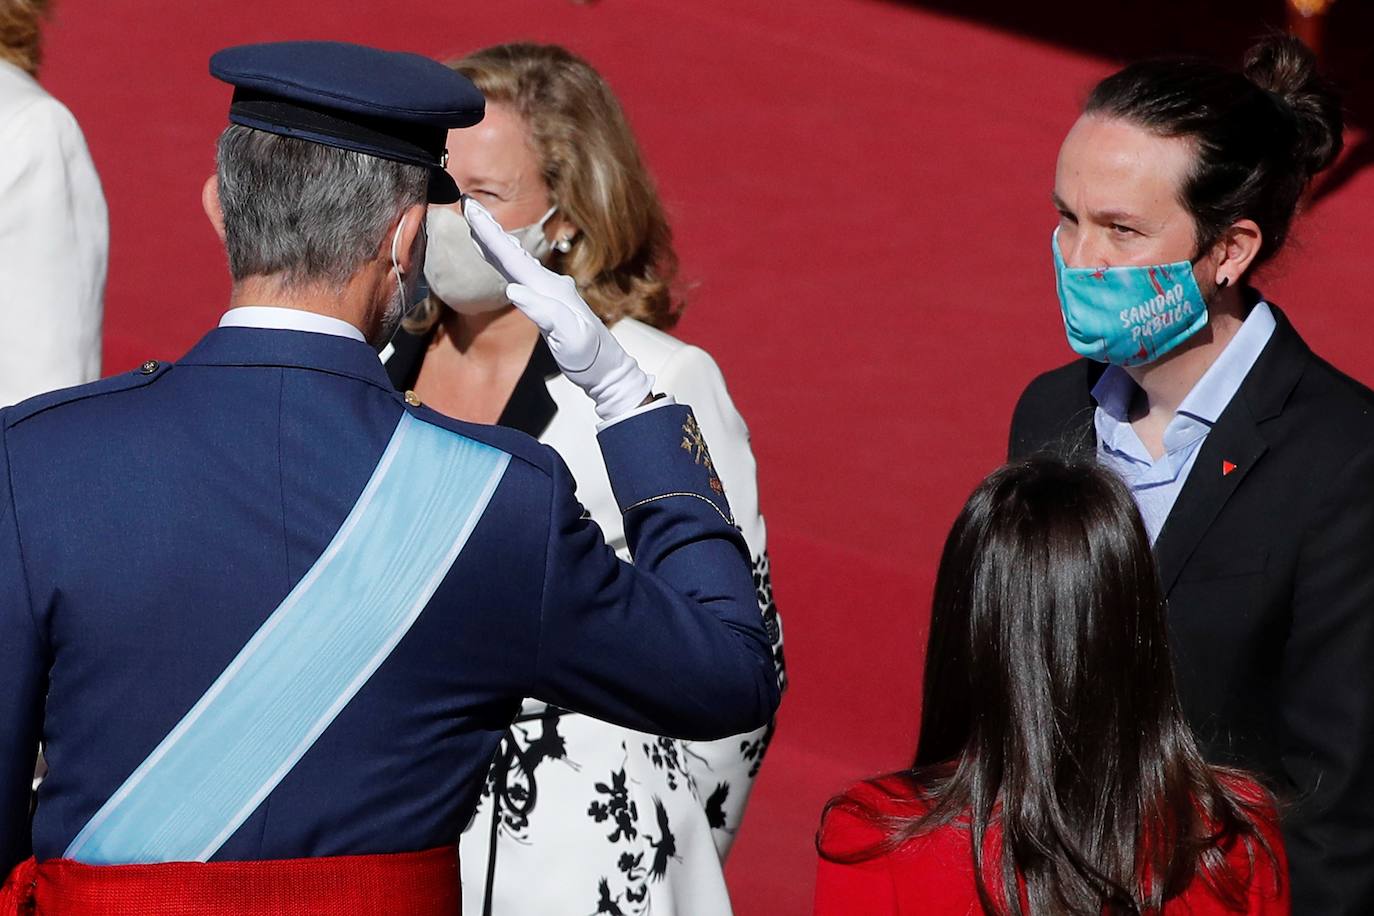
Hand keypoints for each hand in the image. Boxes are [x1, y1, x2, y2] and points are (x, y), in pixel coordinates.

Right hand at [463, 197, 654, 420]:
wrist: (607, 370)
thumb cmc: (590, 357)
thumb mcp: (569, 338)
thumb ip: (544, 312)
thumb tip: (513, 289)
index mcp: (550, 290)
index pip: (514, 259)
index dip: (491, 236)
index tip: (473, 211)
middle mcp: (550, 285)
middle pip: (514, 253)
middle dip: (490, 231)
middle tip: (470, 206)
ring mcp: (550, 293)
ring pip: (517, 262)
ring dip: (497, 243)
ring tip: (478, 225)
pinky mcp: (548, 304)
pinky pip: (521, 275)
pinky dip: (506, 262)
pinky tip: (500, 260)